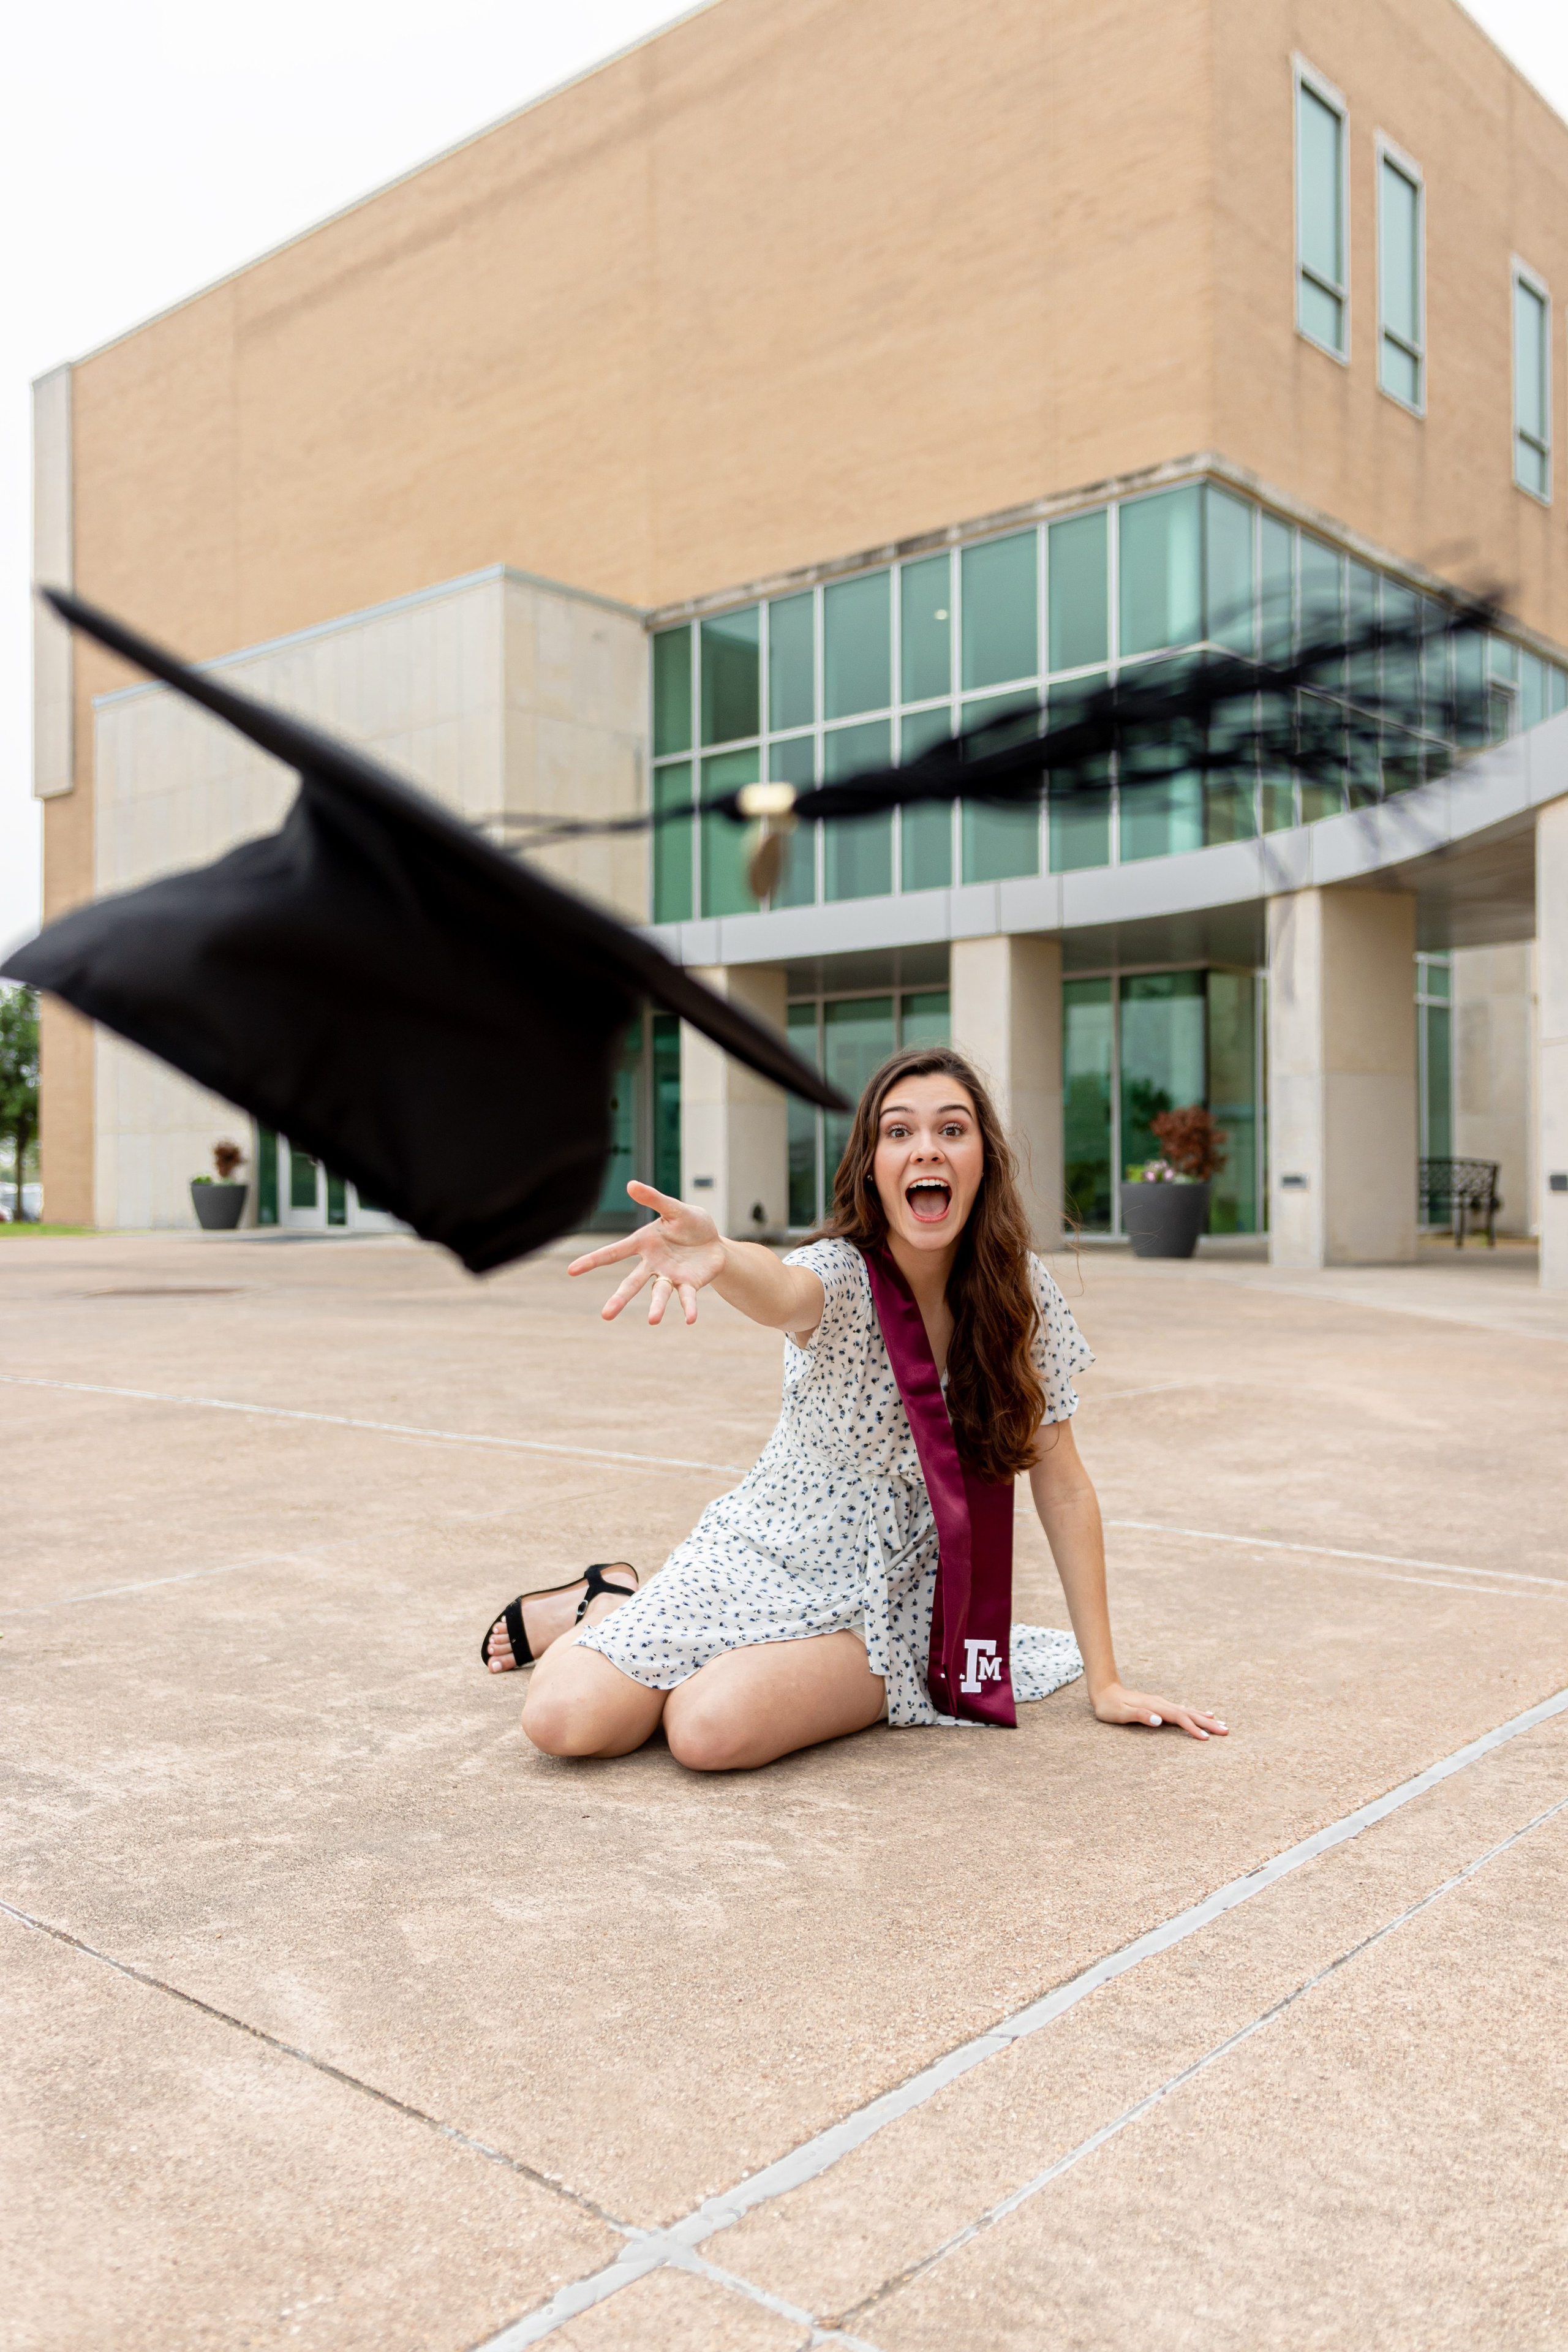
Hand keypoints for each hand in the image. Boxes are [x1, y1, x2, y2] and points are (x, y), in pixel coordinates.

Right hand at [566, 1182, 727, 1325]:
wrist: (714, 1243)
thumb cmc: (691, 1223)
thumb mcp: (675, 1208)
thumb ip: (655, 1199)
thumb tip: (630, 1184)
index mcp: (644, 1243)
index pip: (614, 1252)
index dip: (592, 1260)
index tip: (571, 1270)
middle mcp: (652, 1264)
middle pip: (632, 1282)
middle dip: (619, 1298)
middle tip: (605, 1316)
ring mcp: (670, 1277)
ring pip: (659, 1293)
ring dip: (656, 1307)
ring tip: (653, 1321)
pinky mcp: (689, 1285)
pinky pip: (687, 1298)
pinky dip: (689, 1308)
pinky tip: (690, 1319)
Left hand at [1091, 1684, 1228, 1740]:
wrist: (1104, 1690)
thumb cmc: (1110, 1706)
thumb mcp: (1120, 1713)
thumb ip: (1140, 1715)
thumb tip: (1159, 1720)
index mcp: (1155, 1706)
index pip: (1179, 1718)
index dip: (1193, 1728)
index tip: (1206, 1739)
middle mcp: (1162, 1703)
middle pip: (1189, 1714)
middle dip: (1208, 1723)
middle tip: (1226, 1730)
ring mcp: (1162, 1703)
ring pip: (1188, 1711)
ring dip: (1205, 1718)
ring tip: (1220, 1723)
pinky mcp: (1161, 1705)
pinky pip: (1183, 1710)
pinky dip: (1196, 1713)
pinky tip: (1204, 1714)